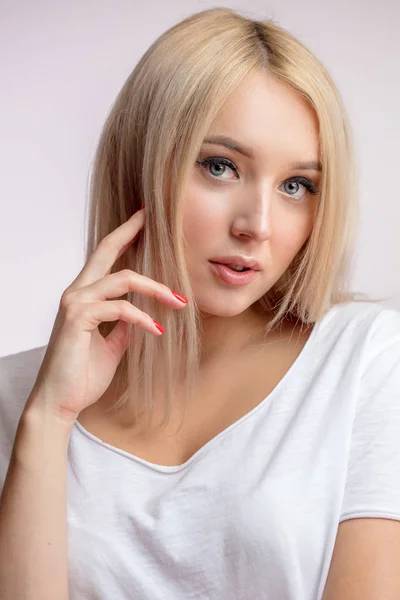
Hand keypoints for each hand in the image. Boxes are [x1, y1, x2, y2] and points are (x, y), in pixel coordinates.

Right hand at [26, 208, 187, 423]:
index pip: (105, 257)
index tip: (143, 220)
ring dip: (155, 289)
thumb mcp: (113, 345)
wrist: (60, 402)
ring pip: (122, 279)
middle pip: (106, 250)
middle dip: (131, 231)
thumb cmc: (82, 374)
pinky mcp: (78, 318)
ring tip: (178, 302)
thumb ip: (124, 326)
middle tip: (154, 218)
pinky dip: (143, 318)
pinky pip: (119, 308)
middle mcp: (77, 292)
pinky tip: (157, 331)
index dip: (124, 236)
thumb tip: (143, 315)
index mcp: (84, 296)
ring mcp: (75, 303)